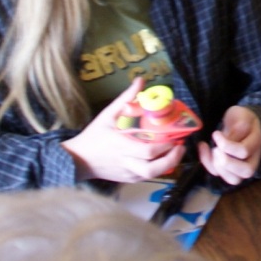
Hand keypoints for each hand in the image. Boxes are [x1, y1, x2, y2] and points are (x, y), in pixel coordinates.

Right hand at [61, 76, 187, 182]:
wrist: (79, 159)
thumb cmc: (95, 135)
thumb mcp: (108, 114)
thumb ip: (126, 98)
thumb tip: (141, 80)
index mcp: (121, 146)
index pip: (147, 151)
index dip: (164, 147)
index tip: (175, 136)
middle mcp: (125, 162)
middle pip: (152, 169)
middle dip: (171, 158)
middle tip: (181, 146)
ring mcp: (127, 173)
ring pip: (152, 176)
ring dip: (168, 165)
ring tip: (177, 153)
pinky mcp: (128, 180)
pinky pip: (147, 177)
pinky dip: (159, 169)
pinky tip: (165, 158)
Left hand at [199, 106, 260, 184]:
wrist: (241, 122)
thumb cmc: (241, 119)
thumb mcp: (242, 114)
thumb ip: (239, 124)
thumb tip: (230, 138)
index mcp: (256, 142)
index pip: (244, 151)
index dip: (226, 144)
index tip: (216, 134)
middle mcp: (253, 158)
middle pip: (246, 171)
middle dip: (226, 162)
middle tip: (215, 149)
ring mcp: (242, 167)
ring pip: (235, 179)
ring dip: (219, 168)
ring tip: (212, 152)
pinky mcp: (230, 170)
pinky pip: (220, 175)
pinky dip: (209, 165)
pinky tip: (204, 149)